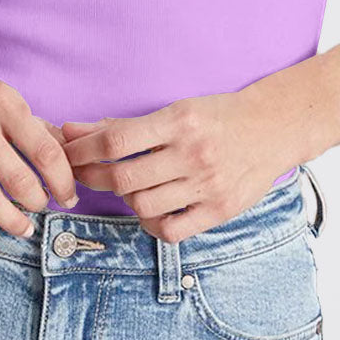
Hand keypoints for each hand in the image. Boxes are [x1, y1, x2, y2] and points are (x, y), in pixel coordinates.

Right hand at [0, 41, 80, 243]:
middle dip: (38, 202)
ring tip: (24, 228)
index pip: (43, 149)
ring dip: (10, 220)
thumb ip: (30, 122)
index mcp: (0, 99)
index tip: (68, 194)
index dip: (62, 179)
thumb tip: (65, 151)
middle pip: (17, 178)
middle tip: (45, 208)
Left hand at [59, 90, 290, 241]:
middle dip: (92, 177)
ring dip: (122, 199)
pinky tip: (148, 209)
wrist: (272, 128)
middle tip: (80, 174)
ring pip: (143, 206)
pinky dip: (150, 223)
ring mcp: (206, 185)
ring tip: (121, 187)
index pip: (117, 140)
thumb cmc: (218, 114)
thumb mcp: (176, 108)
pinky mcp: (218, 210)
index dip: (84, 149)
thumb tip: (74, 129)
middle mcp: (191, 154)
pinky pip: (171, 230)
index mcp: (179, 121)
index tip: (67, 152)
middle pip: (124, 177)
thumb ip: (126, 124)